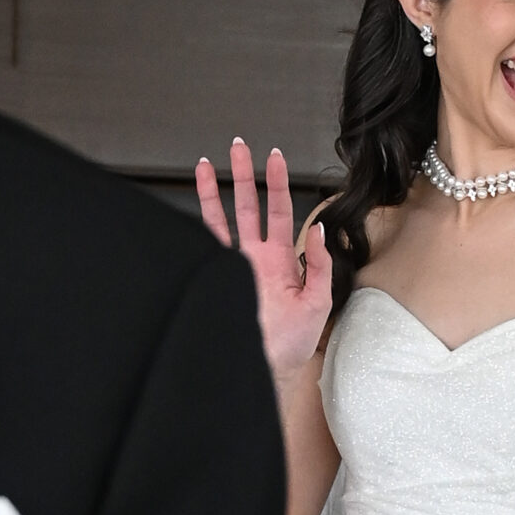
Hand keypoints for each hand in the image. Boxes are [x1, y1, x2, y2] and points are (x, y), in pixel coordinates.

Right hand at [194, 139, 333, 381]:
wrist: (267, 367)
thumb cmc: (293, 343)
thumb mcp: (319, 302)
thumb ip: (320, 265)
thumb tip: (318, 230)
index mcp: (282, 261)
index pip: (280, 212)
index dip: (278, 184)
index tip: (275, 157)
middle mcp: (257, 258)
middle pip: (249, 206)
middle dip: (245, 175)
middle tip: (240, 147)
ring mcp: (236, 265)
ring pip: (224, 218)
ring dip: (216, 191)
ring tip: (209, 164)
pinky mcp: (219, 275)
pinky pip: (208, 242)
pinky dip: (201, 220)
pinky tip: (195, 201)